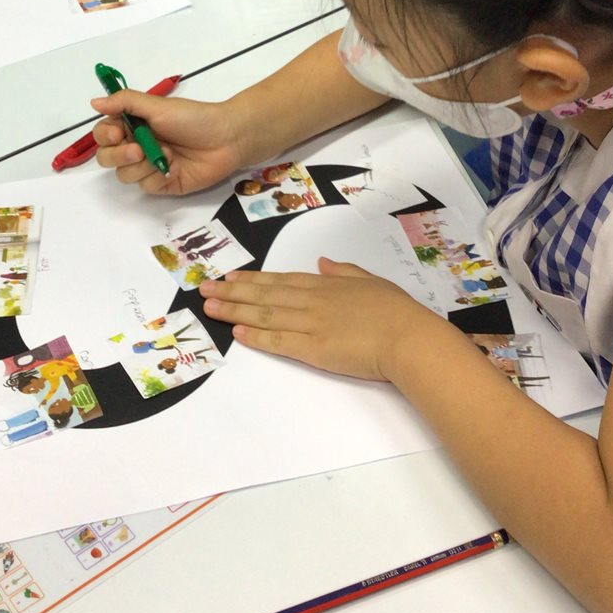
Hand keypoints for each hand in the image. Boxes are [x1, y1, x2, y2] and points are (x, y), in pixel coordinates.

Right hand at [92, 90, 246, 196]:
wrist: (226, 138)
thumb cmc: (193, 118)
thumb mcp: (157, 105)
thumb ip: (125, 102)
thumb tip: (94, 102)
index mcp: (133, 125)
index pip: (103, 135)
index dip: (105, 136)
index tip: (117, 132)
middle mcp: (137, 146)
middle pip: (107, 158)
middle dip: (119, 155)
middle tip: (138, 149)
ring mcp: (149, 167)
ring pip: (124, 175)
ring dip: (142, 165)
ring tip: (167, 154)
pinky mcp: (162, 184)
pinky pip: (145, 186)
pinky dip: (157, 177)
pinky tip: (174, 167)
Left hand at [202, 259, 437, 380]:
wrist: (408, 337)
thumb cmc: (396, 311)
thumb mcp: (370, 281)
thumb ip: (344, 272)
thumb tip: (322, 263)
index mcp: (326, 284)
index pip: (280, 280)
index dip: (253, 279)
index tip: (230, 277)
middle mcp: (313, 300)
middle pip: (265, 295)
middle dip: (232, 292)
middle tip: (204, 289)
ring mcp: (311, 324)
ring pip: (265, 315)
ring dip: (235, 311)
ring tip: (210, 308)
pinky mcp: (314, 349)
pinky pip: (279, 341)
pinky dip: (256, 336)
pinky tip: (237, 333)